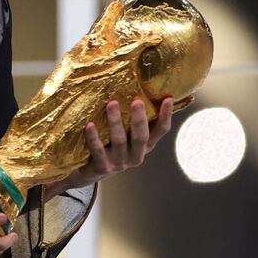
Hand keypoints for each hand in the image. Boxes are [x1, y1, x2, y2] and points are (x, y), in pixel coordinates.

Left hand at [49, 97, 173, 196]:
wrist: (89, 172)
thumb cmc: (109, 146)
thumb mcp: (124, 134)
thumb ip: (129, 118)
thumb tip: (132, 85)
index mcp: (144, 146)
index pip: (160, 131)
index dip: (166, 116)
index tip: (168, 98)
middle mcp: (136, 155)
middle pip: (141, 137)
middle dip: (140, 119)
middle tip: (137, 101)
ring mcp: (120, 163)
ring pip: (119, 141)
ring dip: (116, 122)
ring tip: (112, 104)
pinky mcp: (103, 167)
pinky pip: (98, 151)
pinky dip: (94, 138)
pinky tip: (89, 125)